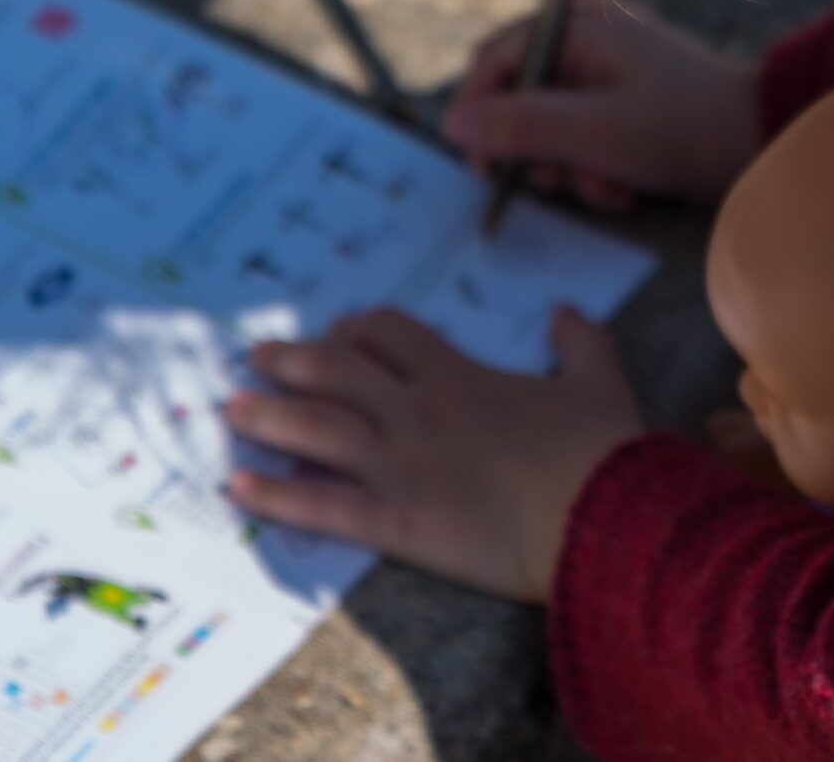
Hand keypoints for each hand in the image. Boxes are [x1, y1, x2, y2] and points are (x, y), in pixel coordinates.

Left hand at [224, 306, 644, 602]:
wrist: (601, 518)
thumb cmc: (602, 452)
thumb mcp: (600, 381)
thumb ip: (581, 341)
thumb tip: (568, 312)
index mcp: (460, 376)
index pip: (390, 334)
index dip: (358, 329)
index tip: (337, 331)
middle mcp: (418, 411)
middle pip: (337, 372)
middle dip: (291, 360)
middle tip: (255, 357)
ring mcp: (401, 464)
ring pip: (316, 429)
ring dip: (268, 416)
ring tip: (231, 408)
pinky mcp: (396, 520)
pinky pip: (322, 505)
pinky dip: (276, 496)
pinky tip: (240, 486)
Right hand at [442, 0, 761, 207]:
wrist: (765, 141)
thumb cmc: (681, 129)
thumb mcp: (592, 134)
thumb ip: (518, 126)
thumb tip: (451, 123)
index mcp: (576, 25)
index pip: (493, 62)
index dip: (478, 114)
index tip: (482, 167)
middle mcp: (586, 37)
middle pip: (518, 99)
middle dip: (538, 151)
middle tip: (563, 181)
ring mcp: (606, 69)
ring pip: (549, 128)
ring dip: (570, 169)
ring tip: (610, 188)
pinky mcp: (624, 102)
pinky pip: (582, 137)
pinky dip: (594, 168)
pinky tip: (625, 189)